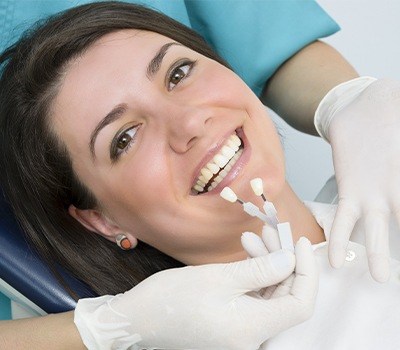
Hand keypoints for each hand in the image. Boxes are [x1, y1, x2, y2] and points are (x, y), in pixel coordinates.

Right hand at [74, 241, 316, 349]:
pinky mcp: (233, 326)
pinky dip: (253, 276)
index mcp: (253, 329)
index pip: (300, 304)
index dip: (307, 271)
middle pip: (285, 297)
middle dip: (284, 261)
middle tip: (273, 231)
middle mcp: (253, 339)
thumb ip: (261, 270)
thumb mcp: (218, 278)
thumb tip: (291, 260)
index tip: (301, 241)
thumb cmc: (173, 298)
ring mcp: (243, 334)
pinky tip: (245, 253)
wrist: (139, 319)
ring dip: (267, 265)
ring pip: (269, 296)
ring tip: (253, 237)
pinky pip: (254, 300)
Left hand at [322, 78, 399, 281]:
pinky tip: (335, 259)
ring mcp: (374, 193)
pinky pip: (345, 218)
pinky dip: (341, 238)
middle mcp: (396, 191)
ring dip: (378, 254)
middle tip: (396, 277)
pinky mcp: (349, 189)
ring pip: (379, 229)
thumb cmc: (394, 109)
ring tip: (379, 278)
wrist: (361, 106)